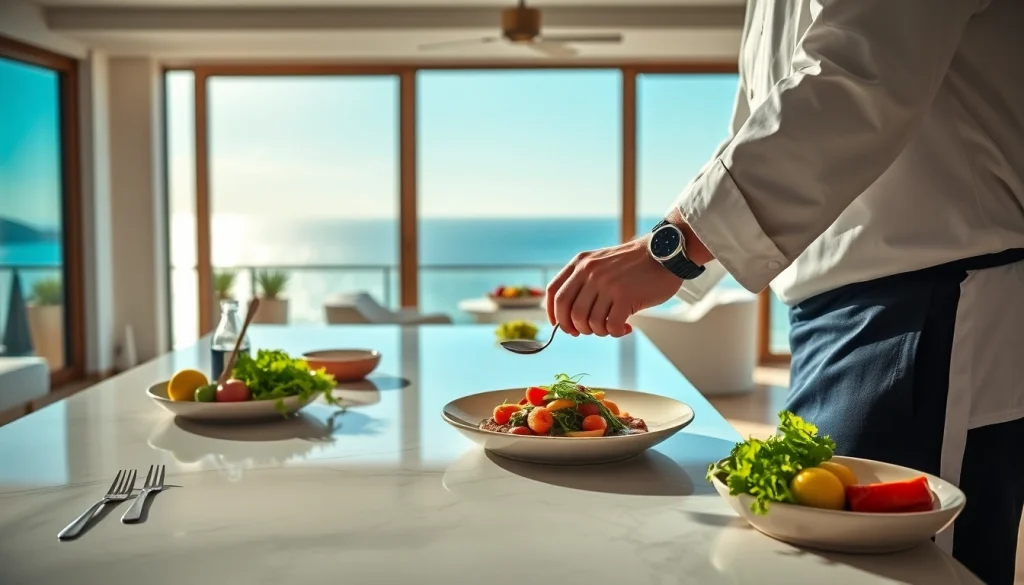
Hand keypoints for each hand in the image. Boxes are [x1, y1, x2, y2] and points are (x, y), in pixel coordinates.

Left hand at [545, 237, 683, 337]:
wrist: (664, 253)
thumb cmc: (634, 264)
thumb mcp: (601, 262)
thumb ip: (583, 281)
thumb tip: (568, 316)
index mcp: (581, 263)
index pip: (554, 292)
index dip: (552, 313)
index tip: (560, 325)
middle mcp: (590, 272)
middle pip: (568, 311)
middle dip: (574, 328)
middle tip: (587, 331)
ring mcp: (607, 284)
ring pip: (589, 322)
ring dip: (599, 331)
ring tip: (611, 326)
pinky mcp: (625, 296)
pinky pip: (610, 326)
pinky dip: (615, 333)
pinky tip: (625, 328)